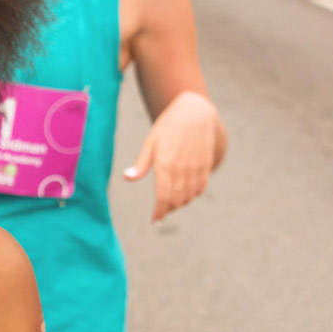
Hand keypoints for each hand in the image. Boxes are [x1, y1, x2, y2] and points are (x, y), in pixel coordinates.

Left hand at [123, 90, 217, 223]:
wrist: (194, 112)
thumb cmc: (167, 127)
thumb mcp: (150, 143)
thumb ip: (141, 164)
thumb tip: (126, 178)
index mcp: (164, 164)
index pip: (163, 197)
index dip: (159, 212)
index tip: (154, 220)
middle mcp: (181, 169)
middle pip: (176, 200)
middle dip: (168, 209)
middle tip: (161, 212)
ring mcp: (196, 167)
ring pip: (189, 196)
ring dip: (180, 203)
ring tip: (171, 203)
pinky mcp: (206, 164)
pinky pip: (201, 187)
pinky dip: (193, 195)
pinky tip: (185, 194)